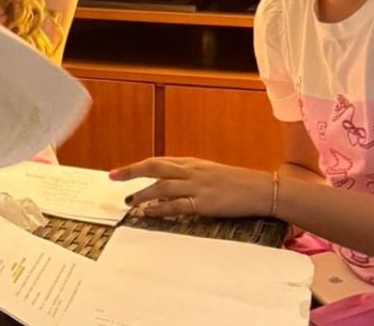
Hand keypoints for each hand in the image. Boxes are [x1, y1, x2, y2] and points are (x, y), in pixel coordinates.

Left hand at [109, 157, 274, 218]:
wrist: (260, 189)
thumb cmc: (235, 183)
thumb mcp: (208, 172)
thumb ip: (187, 175)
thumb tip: (165, 182)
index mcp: (191, 163)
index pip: (158, 161)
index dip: (136, 166)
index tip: (118, 171)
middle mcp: (191, 171)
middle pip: (155, 167)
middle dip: (131, 171)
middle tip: (113, 177)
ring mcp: (198, 186)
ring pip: (163, 186)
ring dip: (142, 193)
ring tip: (128, 201)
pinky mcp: (205, 202)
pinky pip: (177, 205)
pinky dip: (160, 208)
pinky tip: (148, 212)